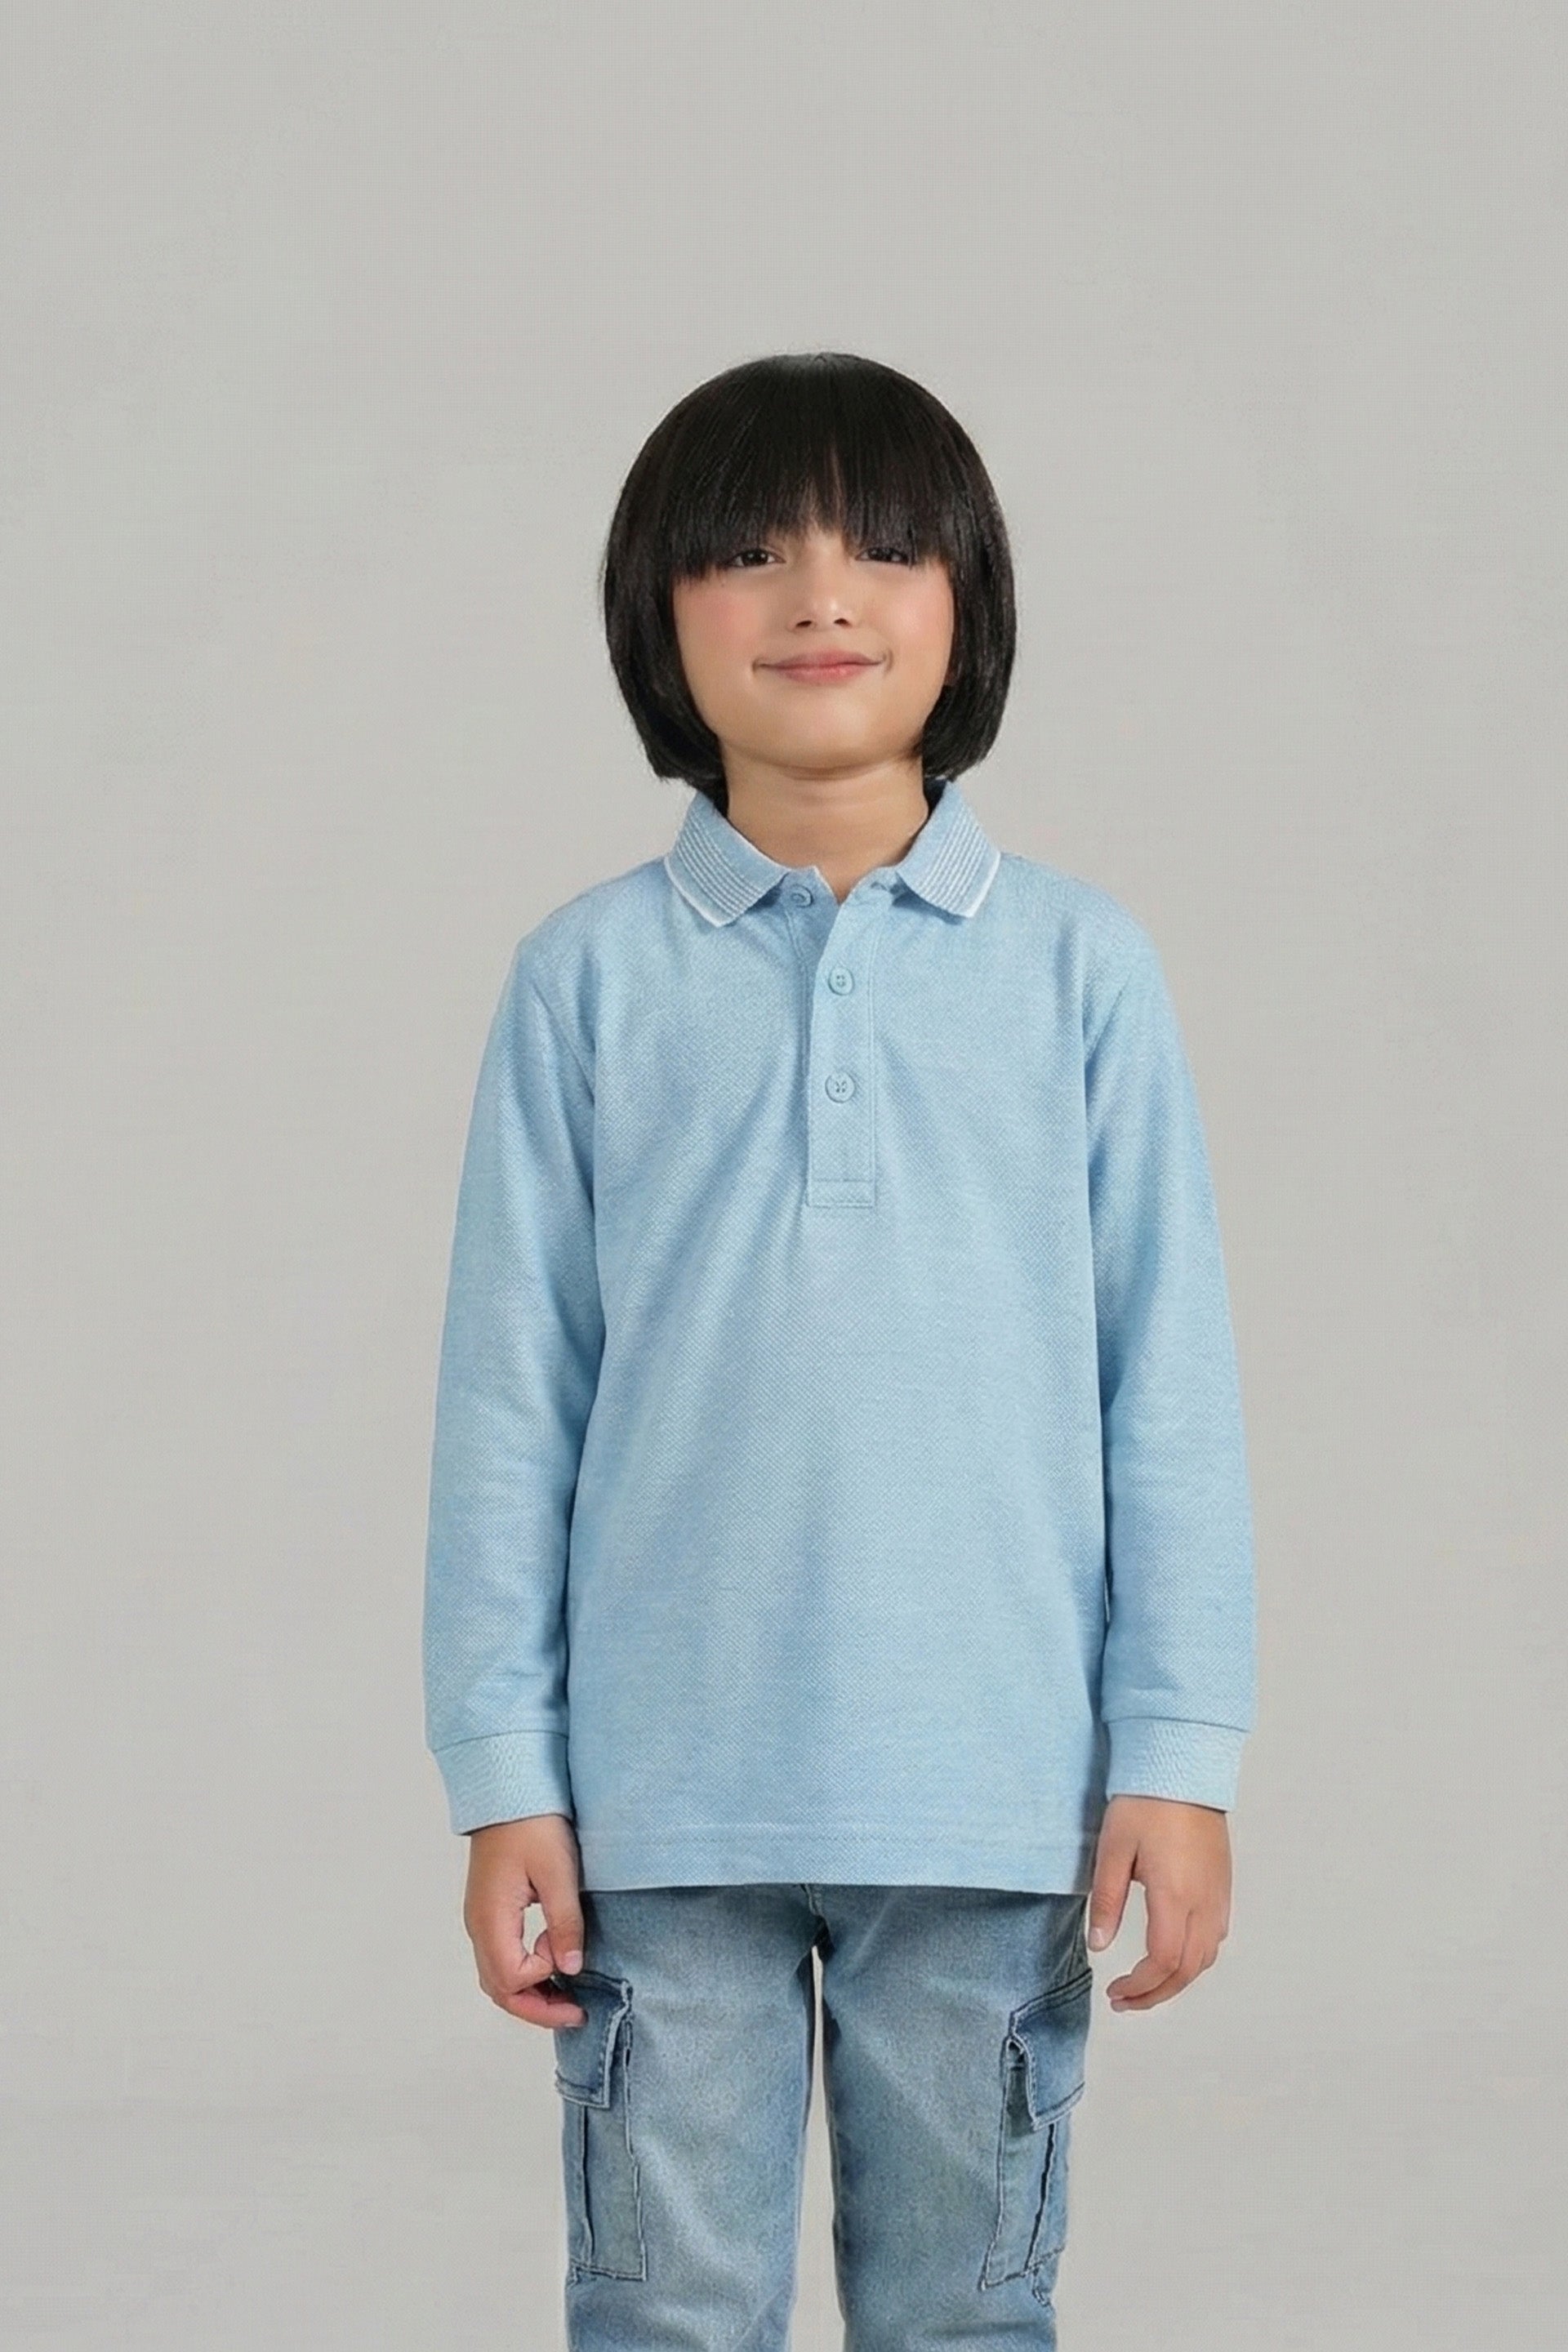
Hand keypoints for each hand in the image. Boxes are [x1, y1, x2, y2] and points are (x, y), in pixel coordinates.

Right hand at [462, 1812, 589, 2028]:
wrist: (509, 1791)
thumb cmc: (533, 1824)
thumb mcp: (559, 1871)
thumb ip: (565, 1923)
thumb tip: (572, 1969)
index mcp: (491, 1918)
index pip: (512, 1976)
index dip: (544, 1975)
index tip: (567, 1950)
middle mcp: (478, 1926)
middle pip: (499, 1989)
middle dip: (537, 2008)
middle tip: (576, 2013)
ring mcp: (480, 1920)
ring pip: (497, 1978)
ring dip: (530, 1994)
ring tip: (567, 1997)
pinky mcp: (489, 1912)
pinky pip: (500, 1958)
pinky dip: (524, 1974)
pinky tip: (551, 1965)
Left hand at [1085, 1794, 1232, 2011]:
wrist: (1183, 1766)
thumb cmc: (1146, 1802)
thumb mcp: (1113, 1849)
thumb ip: (1106, 1901)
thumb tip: (1098, 1945)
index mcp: (1176, 1895)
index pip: (1164, 1962)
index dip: (1140, 1987)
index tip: (1115, 1991)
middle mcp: (1205, 1902)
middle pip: (1189, 1970)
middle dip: (1157, 1994)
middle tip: (1125, 2000)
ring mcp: (1219, 1894)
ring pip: (1207, 1957)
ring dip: (1177, 1979)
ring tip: (1145, 1984)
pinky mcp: (1223, 1885)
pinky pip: (1215, 1936)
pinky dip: (1194, 1958)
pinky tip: (1171, 1953)